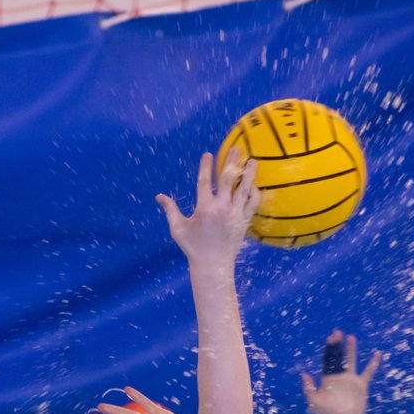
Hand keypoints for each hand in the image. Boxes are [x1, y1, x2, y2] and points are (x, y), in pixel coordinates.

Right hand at [155, 149, 259, 267]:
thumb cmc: (193, 247)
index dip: (206, 166)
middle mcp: (221, 208)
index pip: (205, 181)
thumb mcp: (178, 228)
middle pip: (228, 179)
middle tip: (236, 148)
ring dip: (249, 173)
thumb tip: (159, 196)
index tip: (208, 154)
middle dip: (232, 162)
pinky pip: (252, 203)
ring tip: (253, 161)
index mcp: (204, 208)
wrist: (213, 264)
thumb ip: (170, 210)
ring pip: (244, 188)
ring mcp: (235, 214)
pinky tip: (253, 184)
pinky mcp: (244, 221)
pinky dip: (254, 192)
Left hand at [301, 330, 380, 413]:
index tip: (331, 337)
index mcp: (327, 378)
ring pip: (351, 361)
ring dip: (351, 350)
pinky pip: (368, 372)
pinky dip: (373, 363)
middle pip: (338, 357)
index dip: (329, 348)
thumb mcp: (314, 402)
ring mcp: (350, 379)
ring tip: (351, 337)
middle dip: (337, 345)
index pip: (328, 359)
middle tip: (337, 332)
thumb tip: (305, 374)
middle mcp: (338, 376)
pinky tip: (377, 354)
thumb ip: (309, 389)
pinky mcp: (361, 385)